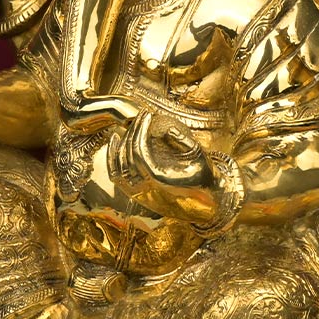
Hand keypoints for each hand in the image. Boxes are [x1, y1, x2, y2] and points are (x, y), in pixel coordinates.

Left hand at [107, 110, 217, 224]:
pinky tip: (115, 140)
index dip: (140, 131)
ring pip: (118, 165)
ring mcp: (138, 193)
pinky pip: (115, 176)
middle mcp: (144, 189)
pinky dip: (112, 157)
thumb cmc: (204, 178)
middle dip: (133, 131)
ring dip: (122, 142)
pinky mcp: (135, 194)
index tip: (147, 115)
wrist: (206, 203)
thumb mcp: (200, 158)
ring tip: (131, 124)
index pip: (139, 152)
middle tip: (142, 115)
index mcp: (159, 181)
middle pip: (128, 156)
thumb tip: (168, 129)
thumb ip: (185, 142)